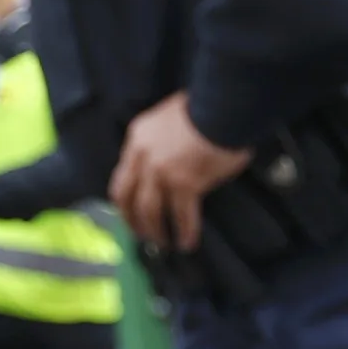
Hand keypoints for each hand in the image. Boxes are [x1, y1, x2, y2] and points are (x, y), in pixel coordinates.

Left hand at [108, 92, 251, 250]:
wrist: (225, 105)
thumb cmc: (207, 107)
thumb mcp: (171, 115)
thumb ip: (162, 137)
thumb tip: (170, 157)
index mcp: (137, 136)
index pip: (122, 174)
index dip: (126, 197)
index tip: (131, 209)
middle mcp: (143, 156)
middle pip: (126, 197)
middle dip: (131, 220)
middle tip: (141, 234)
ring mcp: (161, 171)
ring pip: (149, 211)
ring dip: (155, 231)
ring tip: (164, 242)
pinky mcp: (184, 184)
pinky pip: (182, 215)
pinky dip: (185, 232)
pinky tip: (187, 243)